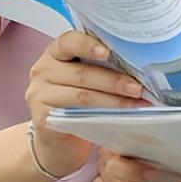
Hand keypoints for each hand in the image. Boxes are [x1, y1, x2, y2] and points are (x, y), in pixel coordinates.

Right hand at [25, 31, 148, 177]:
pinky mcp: (42, 119)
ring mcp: (39, 95)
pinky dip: (101, 116)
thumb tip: (141, 64)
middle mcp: (43, 70)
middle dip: (114, 81)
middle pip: (82, 73)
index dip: (88, 45)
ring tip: (137, 103)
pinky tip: (119, 118)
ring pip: (82, 95)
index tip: (108, 52)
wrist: (58, 140)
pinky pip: (75, 116)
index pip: (69, 41)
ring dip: (113, 100)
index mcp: (56, 53)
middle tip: (138, 88)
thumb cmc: (77, 101)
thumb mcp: (85, 78)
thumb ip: (101, 66)